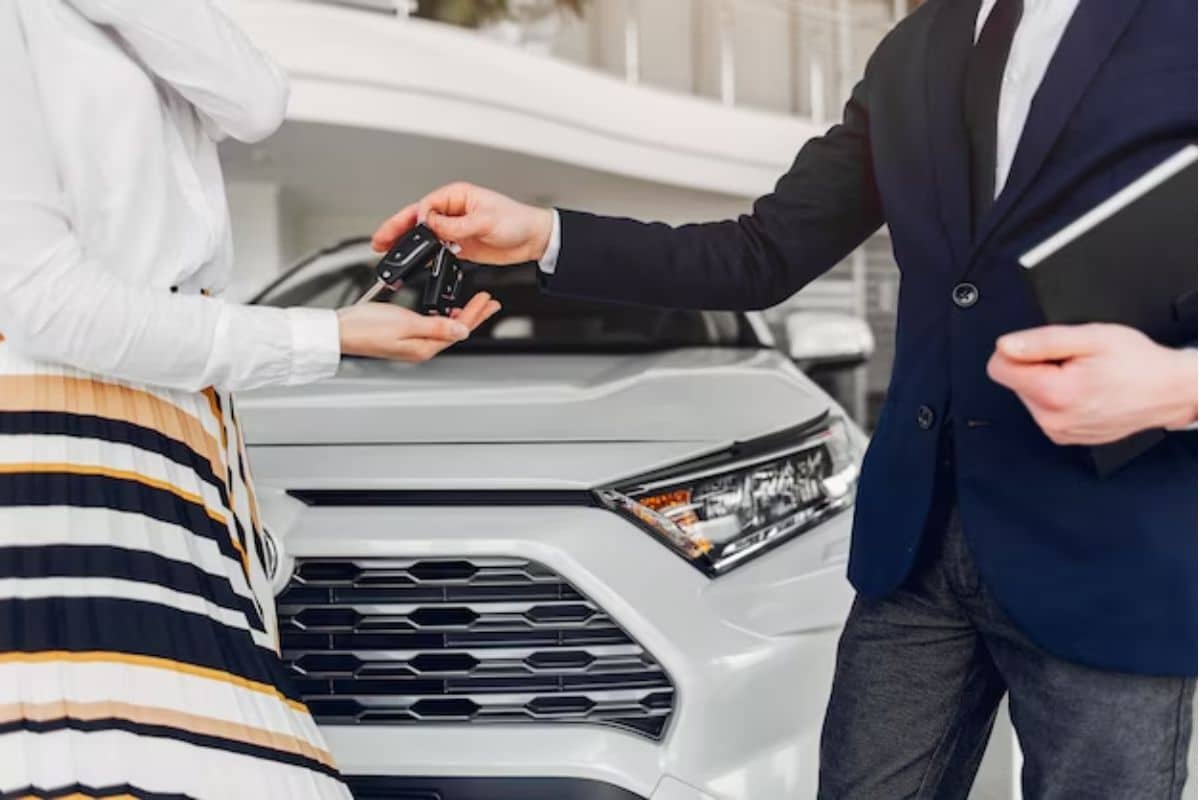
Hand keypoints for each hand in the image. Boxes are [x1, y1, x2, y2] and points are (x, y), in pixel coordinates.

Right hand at [337, 291, 500, 361]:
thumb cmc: (365, 328)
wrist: (339, 331)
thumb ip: (435, 327)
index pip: (458, 330)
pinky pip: (432, 327)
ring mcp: (412, 343)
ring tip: (474, 306)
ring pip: (445, 328)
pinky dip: (444, 317)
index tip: (487, 301)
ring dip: (461, 316)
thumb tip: (462, 332)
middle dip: (474, 316)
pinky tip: (445, 311)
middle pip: (455, 331)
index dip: (475, 314)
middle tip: (490, 303)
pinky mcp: (403, 336)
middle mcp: (420, 348)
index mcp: (423, 347)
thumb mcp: (405, 323)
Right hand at [372, 183, 553, 264]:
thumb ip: (456, 225)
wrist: (534, 239)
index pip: (426, 205)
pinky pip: (436, 248)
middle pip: (418, 219)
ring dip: (408, 244)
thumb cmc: (517, 220)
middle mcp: (453, 210)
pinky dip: (423, 255)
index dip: (416, 219)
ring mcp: (455, 228)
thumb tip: (431, 225)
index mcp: (457, 196)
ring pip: (424, 235)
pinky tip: (413, 261)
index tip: (412, 232)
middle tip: (380, 240)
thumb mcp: (485, 221)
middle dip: (398, 229)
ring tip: (389, 252)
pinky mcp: (459, 244)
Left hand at [987, 323, 1197, 444]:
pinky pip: (1045, 410)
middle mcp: (1052, 419)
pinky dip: (1059, 397)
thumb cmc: (1138, 364)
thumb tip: (1006, 345)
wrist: (1169, 391)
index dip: (1017, 351)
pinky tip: (1085, 390)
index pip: (998, 369)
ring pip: (1029, 395)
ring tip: (1083, 375)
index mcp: (1055, 393)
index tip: (1041, 348)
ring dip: (1049, 382)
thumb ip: (1041, 341)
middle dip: (1038, 366)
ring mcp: (1058, 431)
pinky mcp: (1064, 436)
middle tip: (1074, 362)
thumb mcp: (1091, 337)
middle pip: (1015, 381)